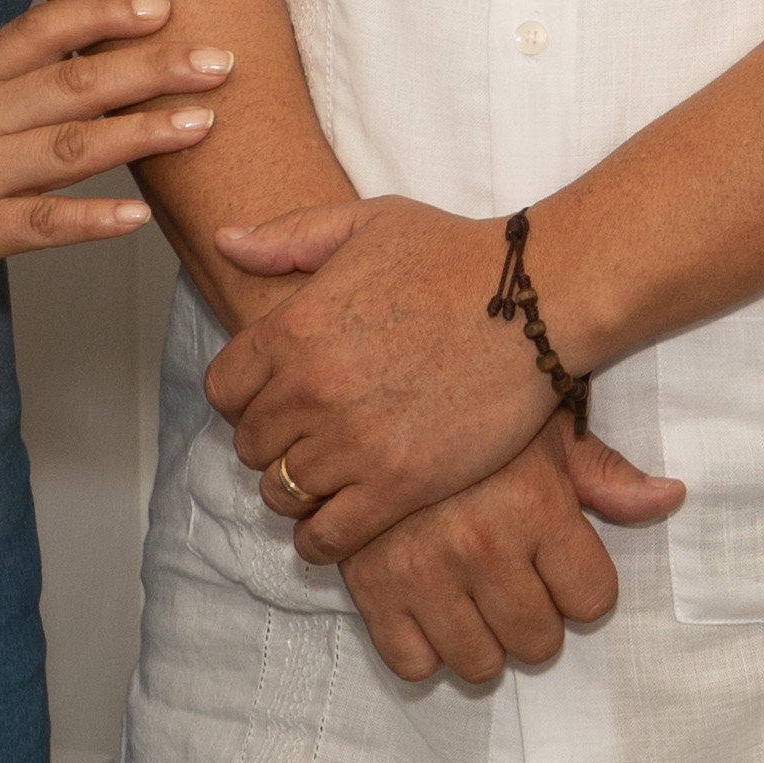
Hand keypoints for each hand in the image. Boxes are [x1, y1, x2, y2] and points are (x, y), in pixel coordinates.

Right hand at [0, 0, 222, 300]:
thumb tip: (30, 73)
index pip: (39, 34)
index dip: (101, 15)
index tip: (160, 1)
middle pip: (74, 83)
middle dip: (154, 68)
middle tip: (221, 56)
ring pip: (68, 148)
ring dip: (141, 133)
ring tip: (203, 123)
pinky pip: (34, 227)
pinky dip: (89, 221)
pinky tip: (136, 217)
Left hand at [201, 194, 563, 557]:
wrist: (539, 300)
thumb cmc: (456, 256)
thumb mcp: (366, 223)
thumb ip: (288, 236)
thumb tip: (224, 241)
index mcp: (293, 328)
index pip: (224, 390)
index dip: (246, 396)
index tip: (275, 398)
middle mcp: (311, 389)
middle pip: (250, 446)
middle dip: (274, 442)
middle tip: (310, 436)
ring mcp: (353, 442)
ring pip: (282, 493)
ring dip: (298, 489)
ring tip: (329, 476)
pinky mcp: (398, 485)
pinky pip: (327, 536)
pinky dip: (321, 539)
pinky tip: (338, 522)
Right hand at [327, 411, 690, 690]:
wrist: (370, 398)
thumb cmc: (472, 413)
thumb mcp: (546, 430)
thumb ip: (606, 475)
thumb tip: (672, 498)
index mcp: (535, 506)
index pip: (593, 601)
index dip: (583, 586)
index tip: (562, 564)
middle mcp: (483, 547)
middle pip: (539, 642)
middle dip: (536, 617)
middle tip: (516, 581)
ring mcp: (423, 574)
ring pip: (480, 665)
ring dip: (484, 639)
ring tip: (475, 595)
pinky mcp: (370, 591)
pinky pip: (414, 665)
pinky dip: (425, 646)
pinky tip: (430, 605)